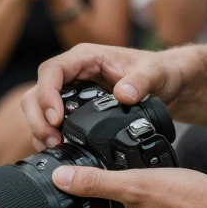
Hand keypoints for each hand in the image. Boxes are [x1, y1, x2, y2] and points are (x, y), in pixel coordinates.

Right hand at [21, 43, 192, 148]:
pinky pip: (51, 120)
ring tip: (55, 148)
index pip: (52, 70)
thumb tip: (124, 94)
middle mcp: (73, 73)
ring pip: (39, 107)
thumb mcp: (156, 74)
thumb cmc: (161, 72)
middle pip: (38, 91)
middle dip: (39, 117)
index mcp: (85, 58)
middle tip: (53, 140)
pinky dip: (50, 135)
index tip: (56, 118)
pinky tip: (58, 149)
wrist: (168, 84)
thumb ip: (142, 81)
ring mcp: (71, 91)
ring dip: (40, 129)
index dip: (47, 94)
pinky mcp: (74, 108)